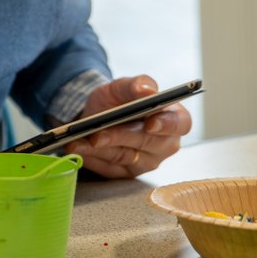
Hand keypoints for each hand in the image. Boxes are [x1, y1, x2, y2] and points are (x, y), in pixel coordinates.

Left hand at [64, 75, 192, 177]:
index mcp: (174, 118)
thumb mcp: (122, 86)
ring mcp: (148, 161)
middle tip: (96, 134)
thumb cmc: (117, 100)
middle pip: (146, 143)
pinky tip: (77, 149)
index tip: (150, 124)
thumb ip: (136, 84)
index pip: (180, 124)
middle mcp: (165, 144)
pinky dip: (91, 158)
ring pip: (124, 156)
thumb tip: (147, 89)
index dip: (166, 125)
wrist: (97, 115)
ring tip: (77, 141)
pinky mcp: (128, 173)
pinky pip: (110, 168)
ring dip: (98, 149)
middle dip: (119, 137)